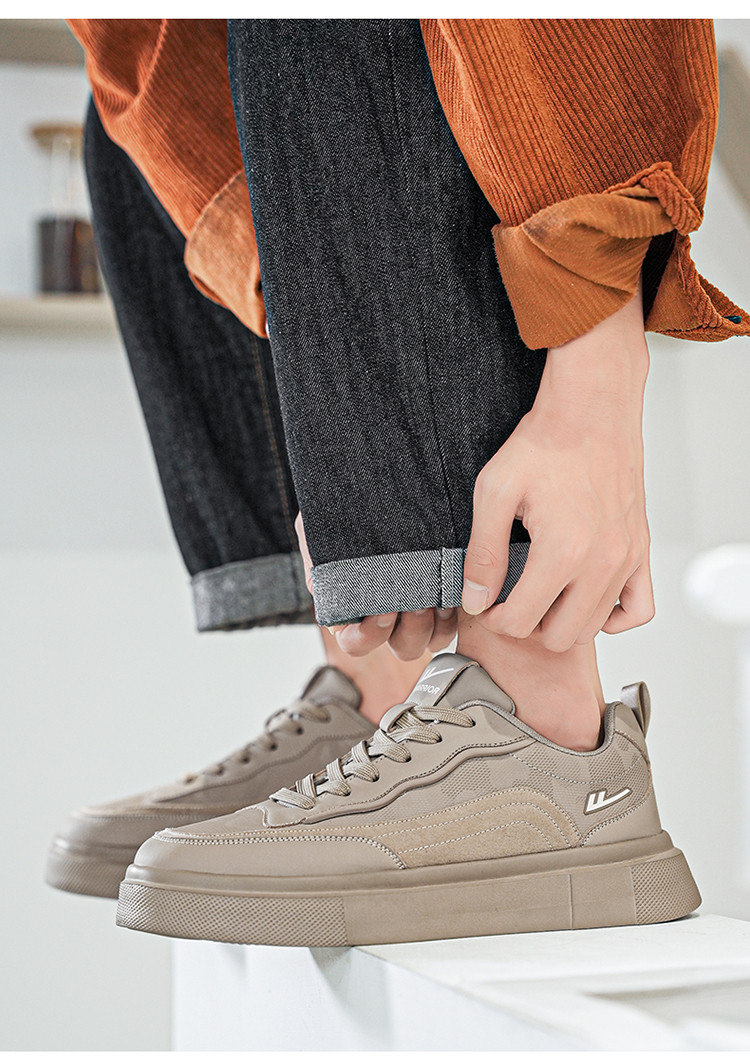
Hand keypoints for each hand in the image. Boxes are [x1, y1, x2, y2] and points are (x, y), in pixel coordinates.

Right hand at [294, 512, 456, 657]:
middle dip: (410, 630)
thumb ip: (316, 558)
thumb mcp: (321, 528)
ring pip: (429, 639)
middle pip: (401, 647)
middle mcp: (386, 613)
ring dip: (432, 624)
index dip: (369, 635)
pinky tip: (451, 591)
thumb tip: (317, 587)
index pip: (356, 642)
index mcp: (352, 608)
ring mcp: (416, 607)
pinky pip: (452, 622)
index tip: (383, 609)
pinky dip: (452, 614)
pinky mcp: (442, 594)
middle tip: (416, 602)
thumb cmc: (345, 509)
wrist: (375, 484)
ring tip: (436, 597)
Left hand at [462, 289, 654, 650]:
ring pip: (593, 628)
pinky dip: (612, 616)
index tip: (485, 601)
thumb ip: (483, 552)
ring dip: (562, 621)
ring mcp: (626, 559)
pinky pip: (639, 609)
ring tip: (539, 594)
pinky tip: (584, 598)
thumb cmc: (545, 443)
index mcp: (563, 552)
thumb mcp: (495, 492)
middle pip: (558, 636)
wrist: (591, 410)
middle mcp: (601, 562)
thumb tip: (476, 599)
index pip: (521, 622)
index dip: (494, 618)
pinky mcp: (640, 550)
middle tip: (508, 599)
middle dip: (526, 624)